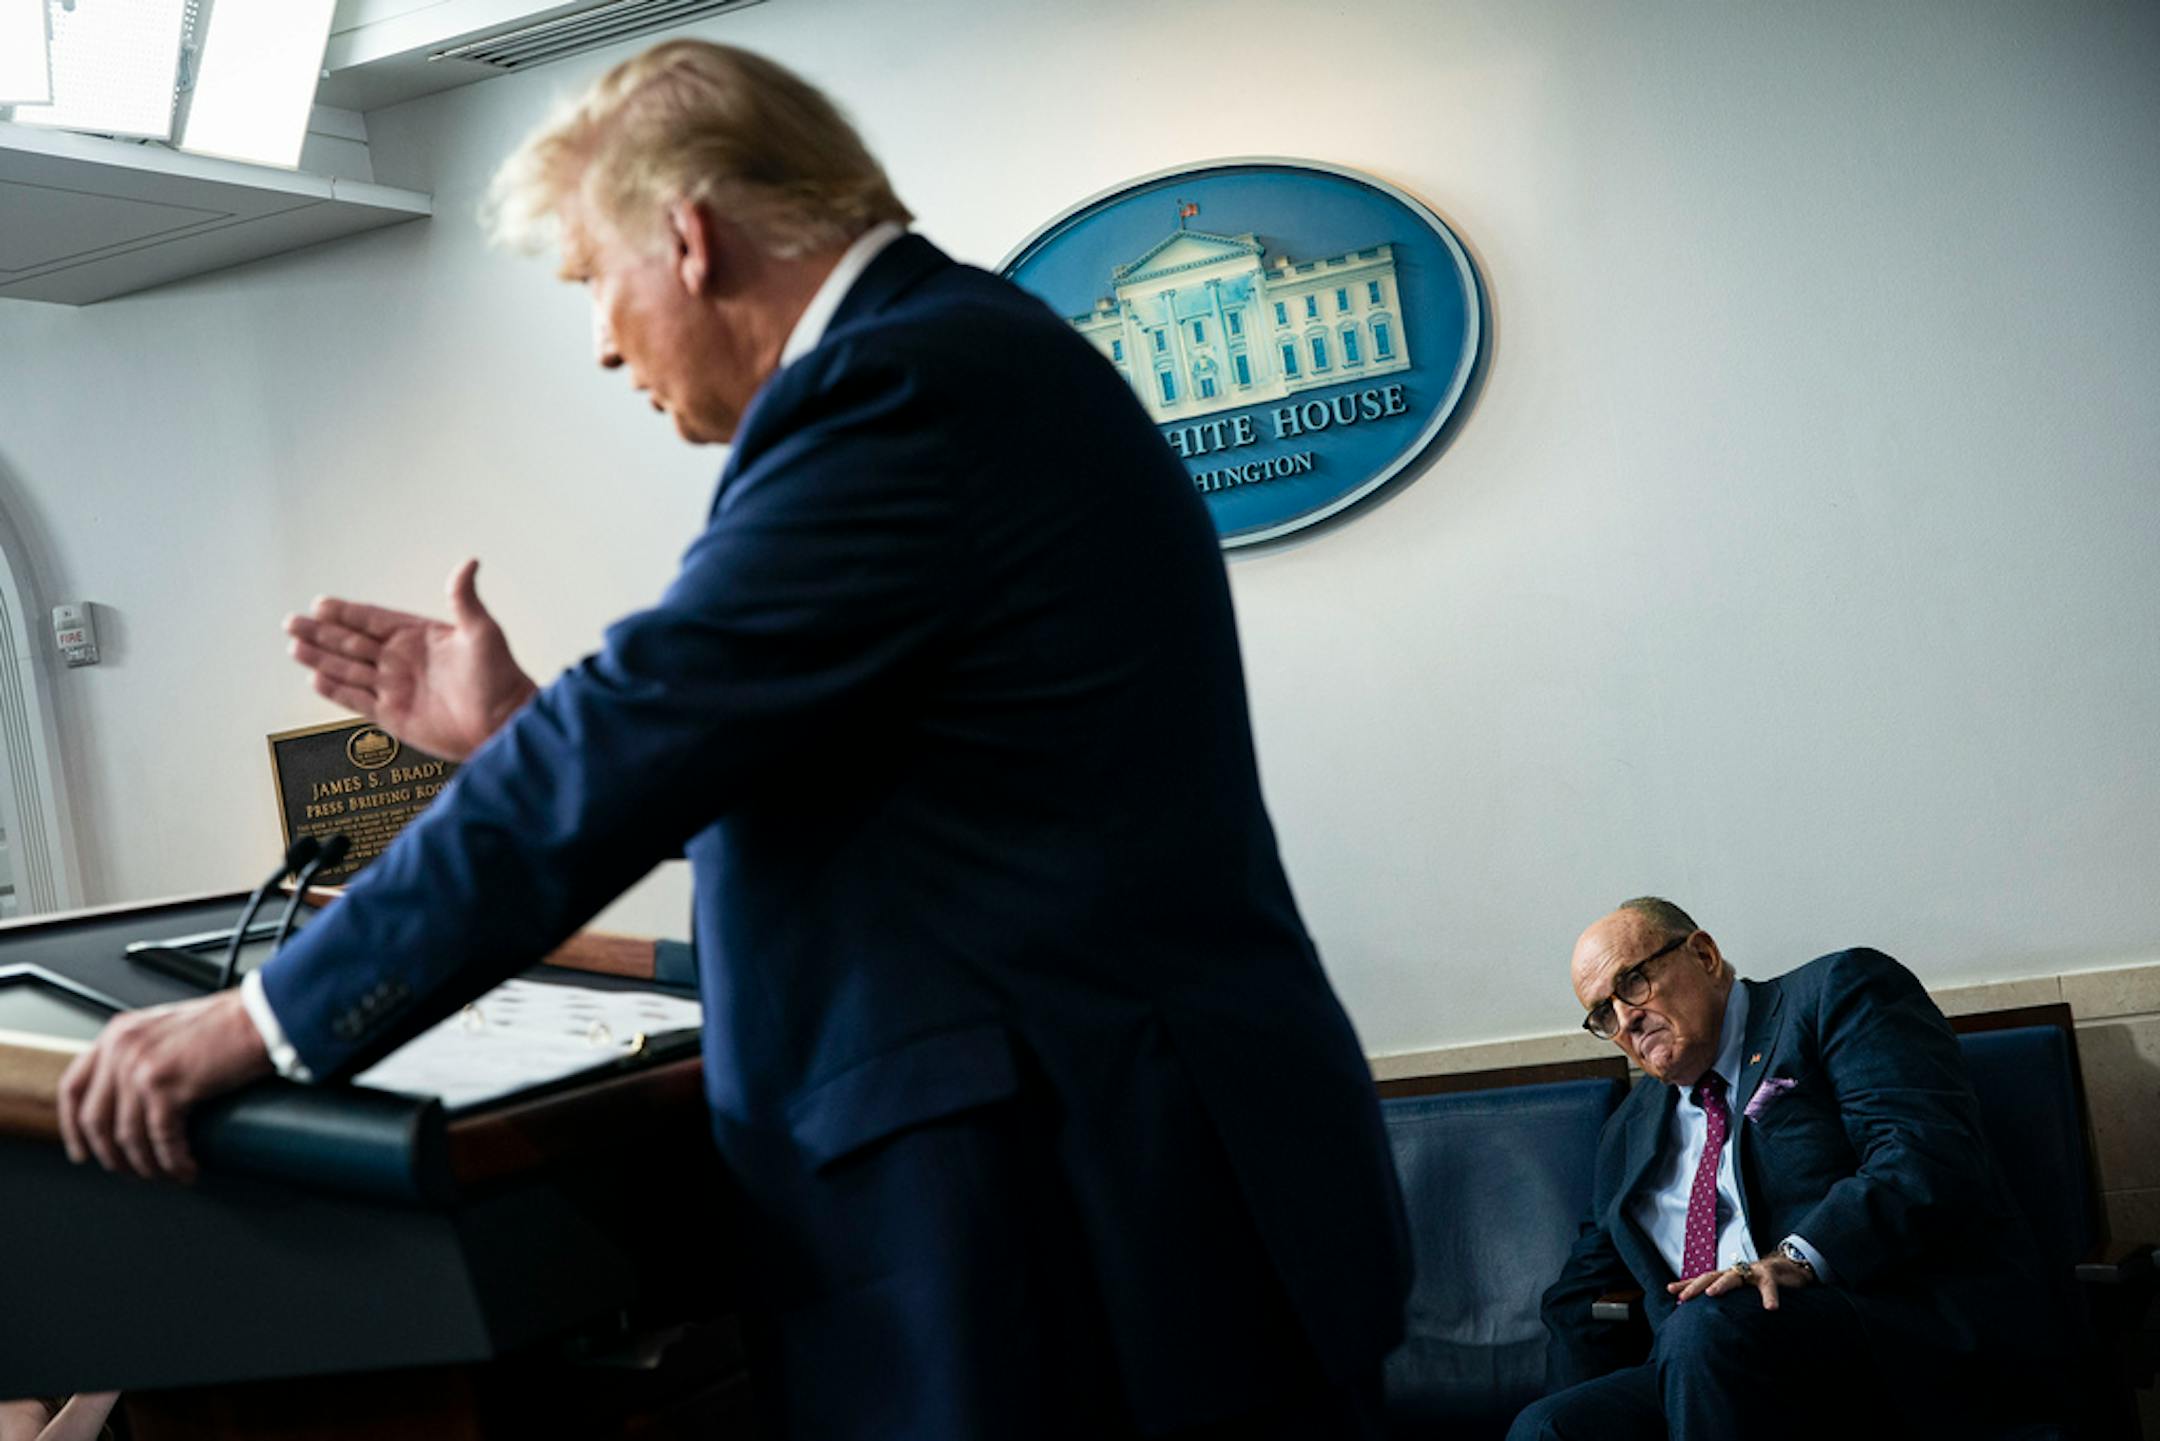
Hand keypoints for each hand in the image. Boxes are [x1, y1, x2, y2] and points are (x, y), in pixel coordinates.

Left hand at [56, 989, 272, 1182]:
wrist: (260, 1017)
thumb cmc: (228, 1023)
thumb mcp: (167, 1030)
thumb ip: (142, 1054)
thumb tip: (133, 1098)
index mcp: (118, 1034)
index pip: (74, 1087)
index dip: (73, 1128)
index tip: (82, 1150)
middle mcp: (121, 1049)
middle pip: (95, 1120)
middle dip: (111, 1155)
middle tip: (129, 1170)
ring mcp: (140, 1068)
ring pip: (127, 1136)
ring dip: (145, 1164)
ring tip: (164, 1172)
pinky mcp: (167, 1087)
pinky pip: (161, 1139)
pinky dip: (172, 1161)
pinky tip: (185, 1167)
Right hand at [284, 558, 537, 762]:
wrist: (504, 724)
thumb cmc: (500, 679)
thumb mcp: (483, 632)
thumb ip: (465, 599)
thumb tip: (469, 562)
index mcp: (420, 637)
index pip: (374, 619)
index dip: (347, 612)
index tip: (321, 603)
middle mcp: (403, 661)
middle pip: (352, 642)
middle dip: (322, 632)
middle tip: (293, 622)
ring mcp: (396, 688)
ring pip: (349, 669)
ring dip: (321, 658)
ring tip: (295, 646)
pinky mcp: (394, 715)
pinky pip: (357, 700)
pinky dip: (336, 690)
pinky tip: (315, 678)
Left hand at [1667, 1255, 1813, 1309]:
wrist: (1789, 1268)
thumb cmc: (1761, 1283)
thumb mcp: (1742, 1292)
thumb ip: (1728, 1302)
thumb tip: (1709, 1317)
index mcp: (1727, 1277)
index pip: (1702, 1280)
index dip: (1687, 1284)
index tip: (1670, 1290)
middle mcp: (1735, 1272)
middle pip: (1711, 1276)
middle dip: (1695, 1286)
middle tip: (1683, 1297)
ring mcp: (1752, 1271)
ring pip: (1734, 1276)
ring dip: (1722, 1285)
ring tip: (1712, 1294)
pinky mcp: (1771, 1275)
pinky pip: (1769, 1286)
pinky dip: (1769, 1297)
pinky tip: (1770, 1308)